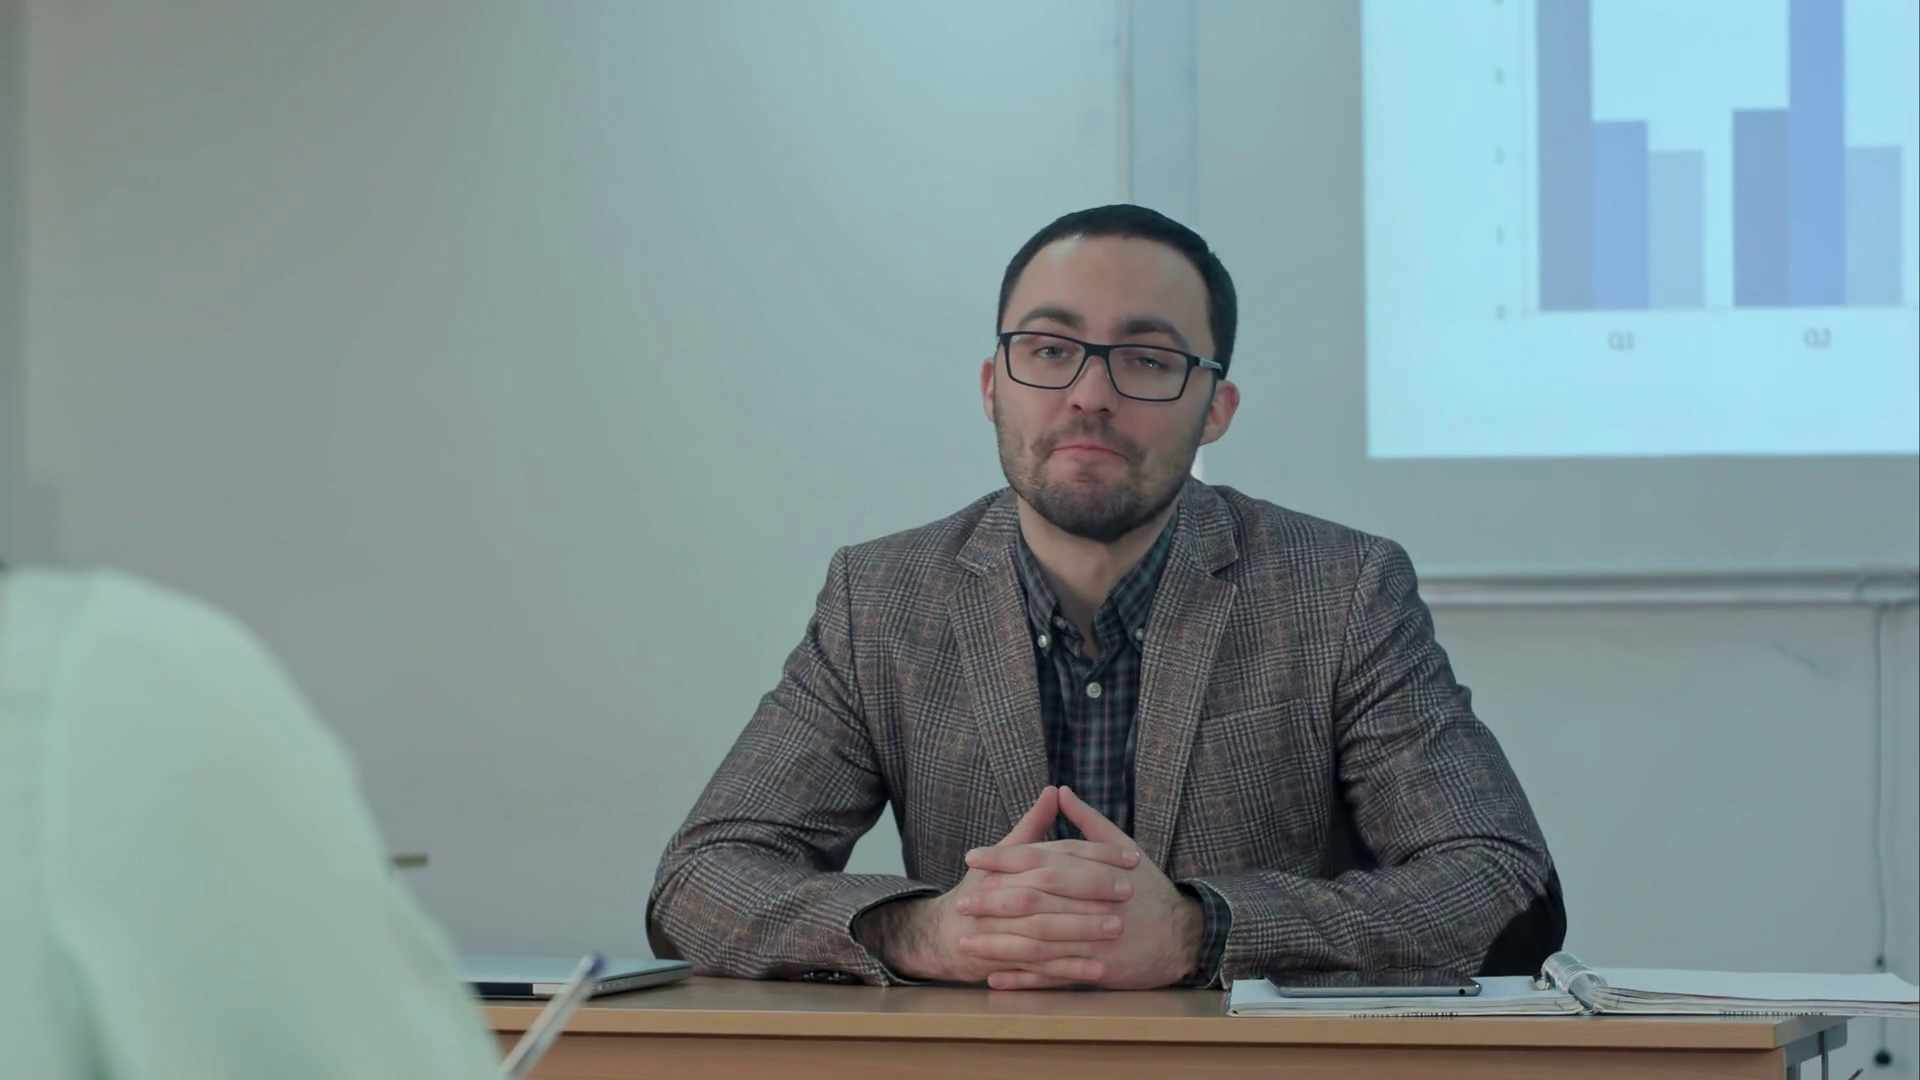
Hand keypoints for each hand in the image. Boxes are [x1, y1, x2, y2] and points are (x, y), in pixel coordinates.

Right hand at [854, 786, 1138, 984]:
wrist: (944, 934)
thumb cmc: (982, 890)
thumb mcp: (1005, 855)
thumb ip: (1032, 826)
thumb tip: (1054, 790)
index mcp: (1008, 864)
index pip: (1056, 853)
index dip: (1095, 854)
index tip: (1132, 856)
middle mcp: (1001, 892)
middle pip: (1048, 886)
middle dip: (1090, 888)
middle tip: (1127, 890)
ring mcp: (998, 928)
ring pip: (1044, 928)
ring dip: (1082, 929)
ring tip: (1117, 928)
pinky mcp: (1000, 959)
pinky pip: (1037, 966)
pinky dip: (1067, 970)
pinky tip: (1097, 970)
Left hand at [960, 786, 1204, 989]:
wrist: (1182, 933)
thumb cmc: (1148, 887)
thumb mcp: (1122, 847)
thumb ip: (1088, 821)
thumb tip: (1060, 790)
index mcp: (1091, 870)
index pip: (1040, 859)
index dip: (1003, 858)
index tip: (972, 857)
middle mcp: (1090, 902)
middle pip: (1033, 899)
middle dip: (993, 901)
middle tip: (962, 903)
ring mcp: (1092, 938)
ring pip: (1038, 941)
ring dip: (999, 944)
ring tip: (967, 943)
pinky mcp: (1096, 969)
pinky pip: (1053, 975)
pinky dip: (1023, 978)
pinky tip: (995, 977)